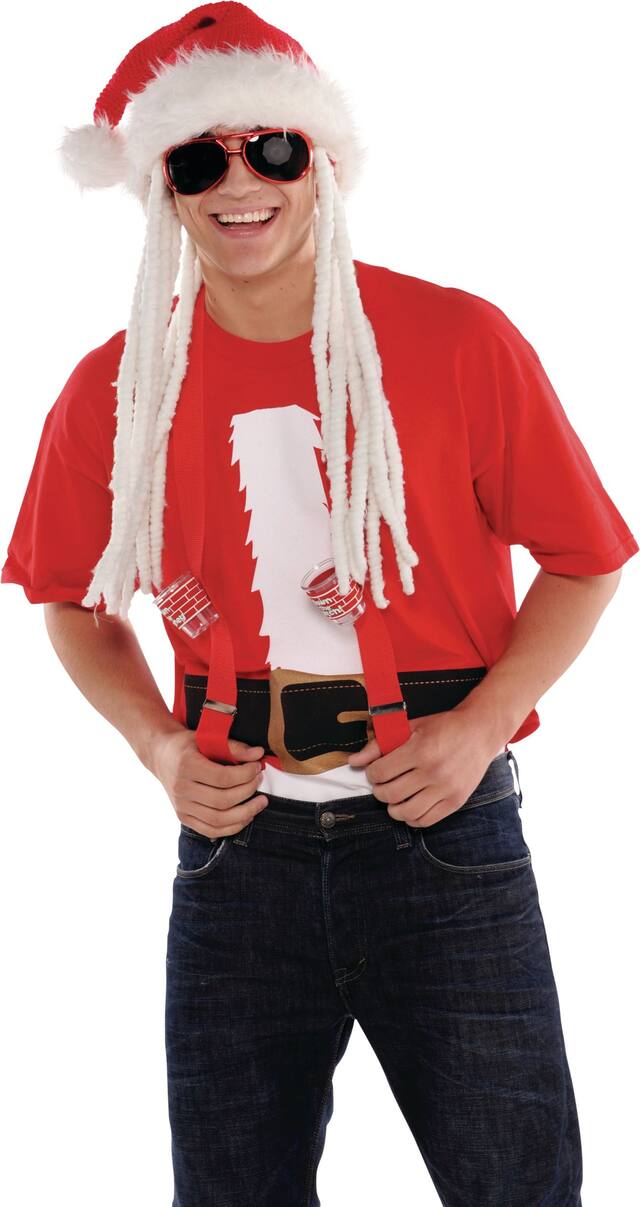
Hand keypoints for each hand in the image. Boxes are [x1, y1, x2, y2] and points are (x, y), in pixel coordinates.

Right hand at [150, 729, 268, 838]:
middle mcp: (181, 789)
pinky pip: (210, 830)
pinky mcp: (183, 817)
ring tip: (260, 802)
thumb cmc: (187, 745)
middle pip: (222, 800)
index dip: (245, 774)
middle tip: (259, 780)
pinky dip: (232, 827)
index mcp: (186, 766)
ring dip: (245, 813)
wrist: (161, 756)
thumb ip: (233, 747)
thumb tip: (258, 754)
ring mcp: (181, 806)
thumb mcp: (207, 738)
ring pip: (218, 819)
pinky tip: (246, 816)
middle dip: (248, 791)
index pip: (223, 777)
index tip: (256, 767)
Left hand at [347, 708, 503, 827]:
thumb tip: (354, 760)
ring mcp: (446, 789)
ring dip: (393, 808)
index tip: (375, 771)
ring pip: (406, 812)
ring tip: (394, 799)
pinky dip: (412, 818)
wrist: (480, 731)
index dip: (372, 773)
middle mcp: (433, 772)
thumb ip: (380, 744)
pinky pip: (426, 820)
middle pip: (390, 794)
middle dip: (379, 790)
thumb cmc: (444, 727)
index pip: (381, 772)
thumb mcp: (410, 727)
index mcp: (420, 750)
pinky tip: (410, 806)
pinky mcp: (456, 801)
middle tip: (382, 784)